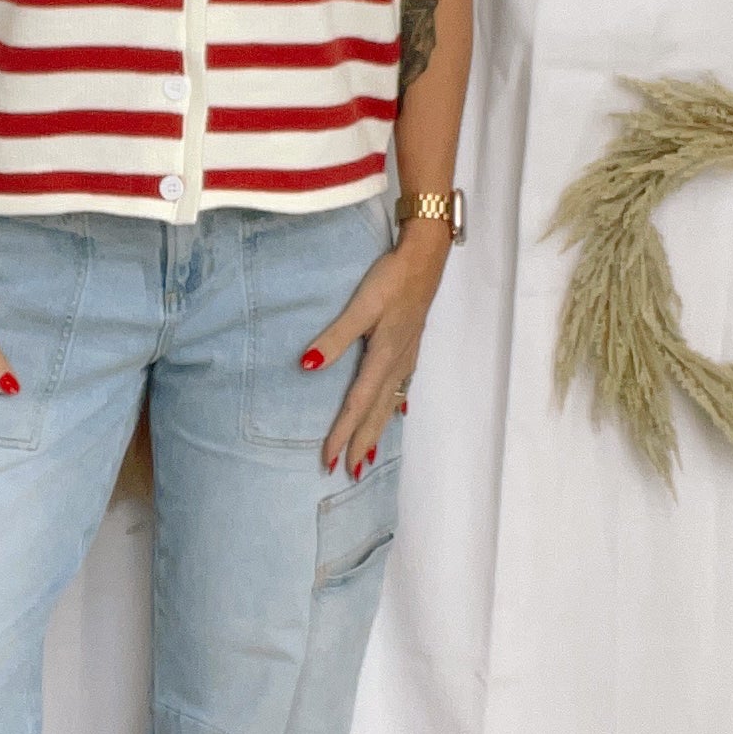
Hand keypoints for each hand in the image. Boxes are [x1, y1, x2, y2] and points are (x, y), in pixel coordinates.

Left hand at [303, 226, 446, 477]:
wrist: (425, 259)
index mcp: (383, 358)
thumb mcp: (361, 305)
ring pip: (390, 405)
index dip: (342, 434)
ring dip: (377, 431)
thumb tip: (307, 365)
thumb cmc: (391, 279)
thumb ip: (334, 337)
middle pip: (377, 413)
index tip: (330, 460)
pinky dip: (393, 408)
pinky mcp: (410, 347)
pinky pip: (400, 389)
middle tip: (349, 474)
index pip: (357, 405)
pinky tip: (396, 412)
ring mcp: (406, 357)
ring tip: (369, 457)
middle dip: (362, 444)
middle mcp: (397, 364)